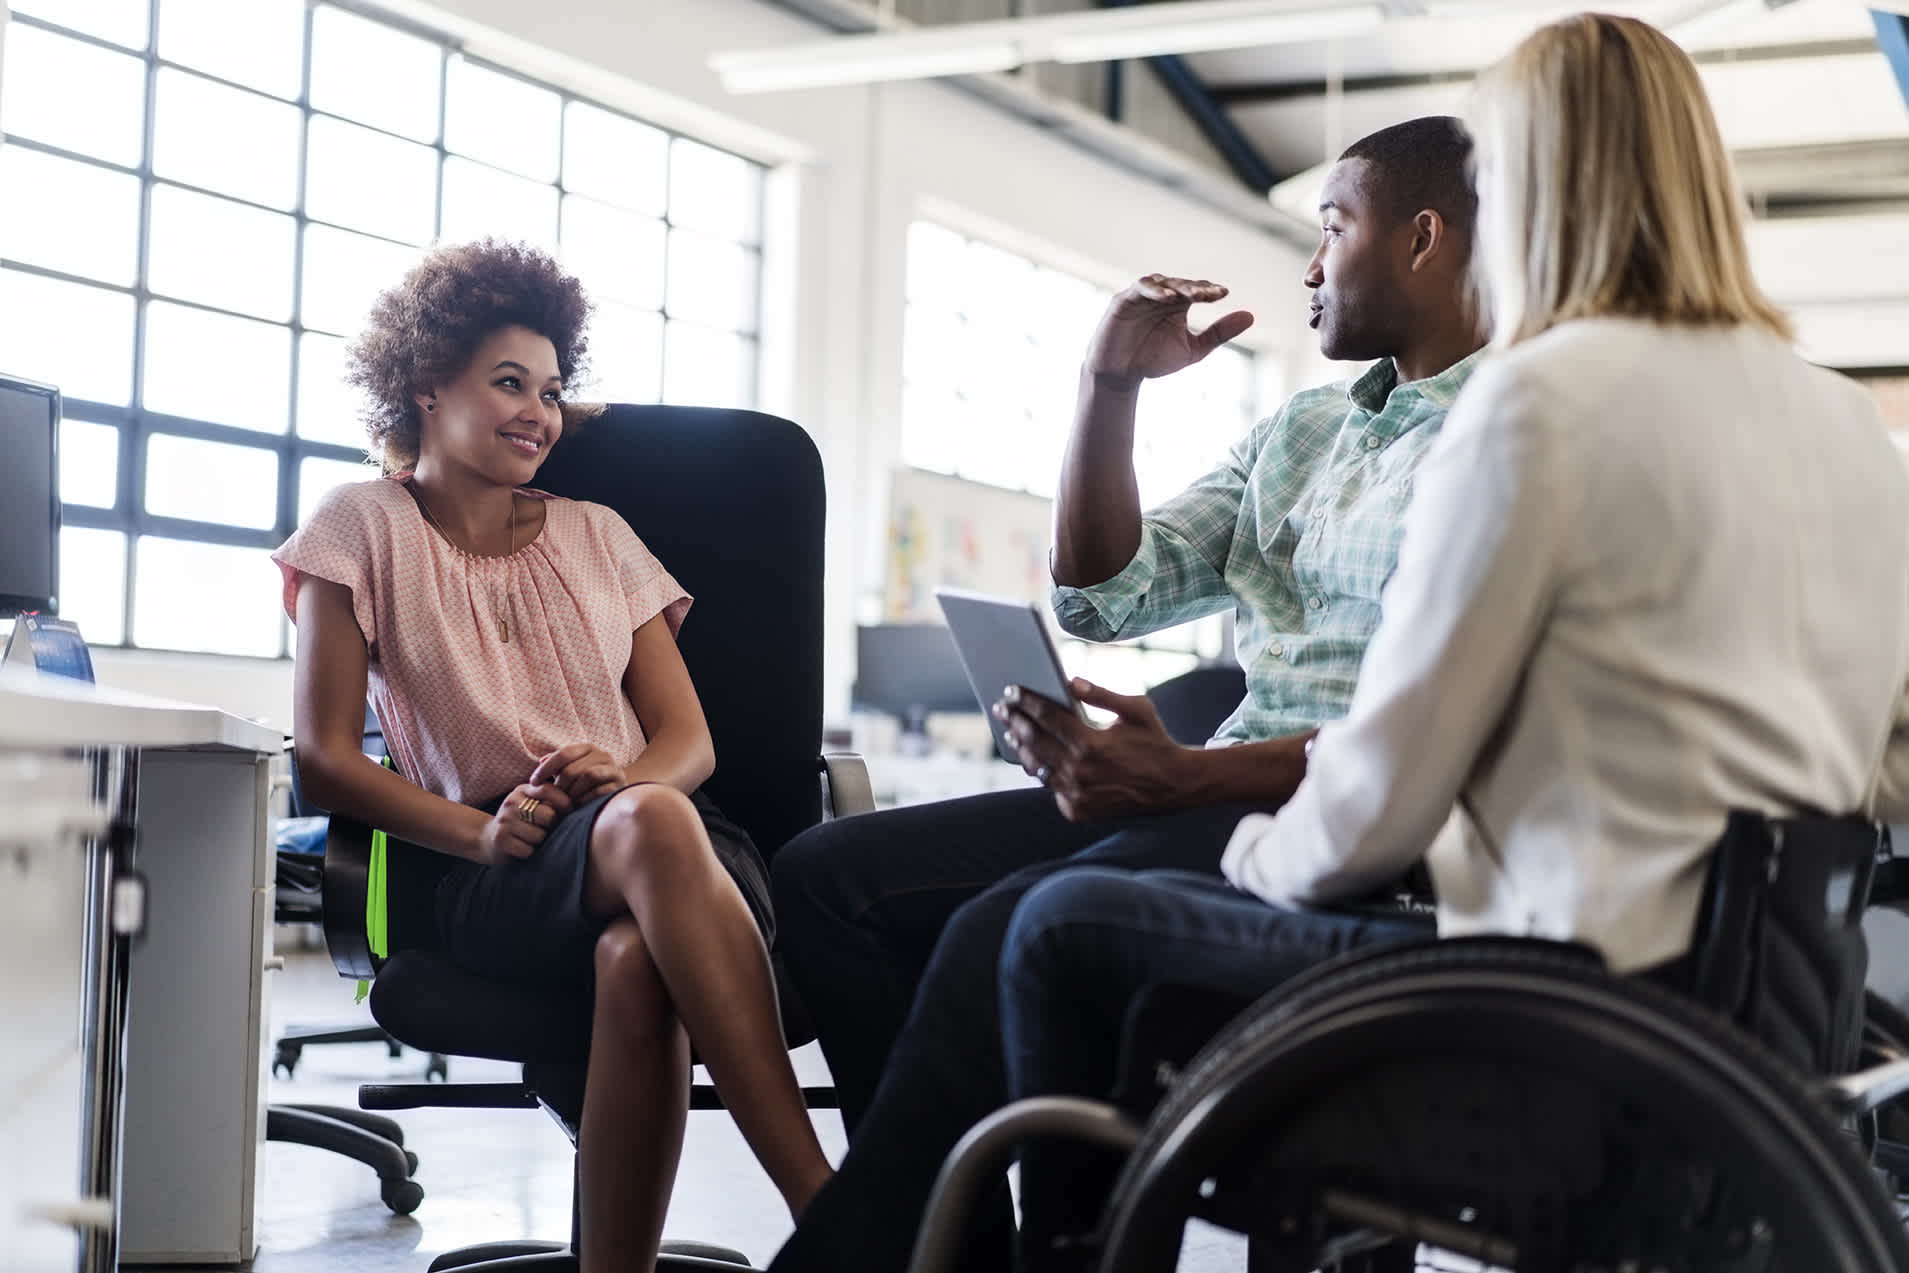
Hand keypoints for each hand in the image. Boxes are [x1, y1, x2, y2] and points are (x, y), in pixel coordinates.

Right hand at [479, 781, 574, 865]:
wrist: (488, 839)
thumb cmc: (521, 821)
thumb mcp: (533, 804)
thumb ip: (552, 798)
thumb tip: (583, 797)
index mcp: (523, 791)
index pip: (548, 790)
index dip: (564, 802)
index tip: (570, 812)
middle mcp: (512, 803)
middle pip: (548, 816)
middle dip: (553, 826)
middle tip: (549, 830)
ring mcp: (504, 821)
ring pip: (539, 836)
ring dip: (542, 842)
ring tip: (534, 840)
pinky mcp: (501, 840)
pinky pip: (528, 850)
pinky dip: (530, 852)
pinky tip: (524, 849)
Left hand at [532, 743, 626, 804]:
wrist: (614, 798)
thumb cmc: (585, 785)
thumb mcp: (570, 771)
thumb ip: (555, 765)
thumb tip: (542, 760)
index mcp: (588, 748)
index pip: (564, 753)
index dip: (546, 768)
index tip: (533, 782)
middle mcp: (603, 755)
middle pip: (574, 767)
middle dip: (559, 786)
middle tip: (552, 799)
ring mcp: (614, 770)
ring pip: (588, 776)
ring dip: (573, 792)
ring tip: (566, 803)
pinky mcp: (620, 786)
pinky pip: (600, 790)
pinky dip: (585, 800)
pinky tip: (578, 807)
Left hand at [993, 678, 1192, 821]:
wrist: (1174, 785)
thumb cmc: (1155, 741)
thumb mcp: (1136, 709)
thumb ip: (1102, 694)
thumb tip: (1071, 681)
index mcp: (1092, 743)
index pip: (1047, 716)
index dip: (1026, 701)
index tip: (1011, 690)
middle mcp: (1080, 771)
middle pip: (1034, 741)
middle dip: (1014, 721)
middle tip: (1002, 708)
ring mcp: (1077, 795)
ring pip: (1037, 767)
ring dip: (1022, 748)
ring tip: (1013, 732)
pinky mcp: (1078, 810)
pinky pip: (1051, 788)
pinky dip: (1043, 772)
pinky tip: (1035, 757)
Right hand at [1083, 275, 1254, 391]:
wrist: (1119, 375)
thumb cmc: (1153, 360)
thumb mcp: (1193, 349)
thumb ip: (1219, 333)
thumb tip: (1251, 316)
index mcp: (1178, 304)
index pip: (1197, 290)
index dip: (1209, 291)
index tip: (1223, 294)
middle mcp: (1161, 296)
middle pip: (1181, 284)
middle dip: (1196, 288)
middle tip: (1210, 294)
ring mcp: (1142, 296)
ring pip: (1162, 282)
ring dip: (1177, 286)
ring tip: (1192, 294)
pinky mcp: (1123, 300)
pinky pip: (1139, 289)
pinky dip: (1153, 290)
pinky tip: (1166, 297)